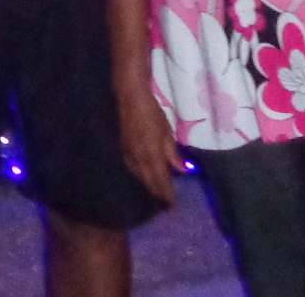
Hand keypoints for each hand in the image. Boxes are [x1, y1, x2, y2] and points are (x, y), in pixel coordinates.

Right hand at [119, 90, 180, 206]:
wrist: (130, 97)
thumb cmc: (152, 112)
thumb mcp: (166, 131)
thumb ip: (172, 152)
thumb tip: (182, 170)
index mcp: (152, 154)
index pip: (161, 180)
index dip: (167, 194)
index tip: (172, 206)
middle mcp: (139, 158)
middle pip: (149, 181)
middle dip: (157, 194)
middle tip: (165, 206)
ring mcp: (129, 154)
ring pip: (139, 176)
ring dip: (148, 186)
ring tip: (155, 195)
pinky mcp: (123, 148)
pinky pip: (132, 168)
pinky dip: (139, 176)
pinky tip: (142, 177)